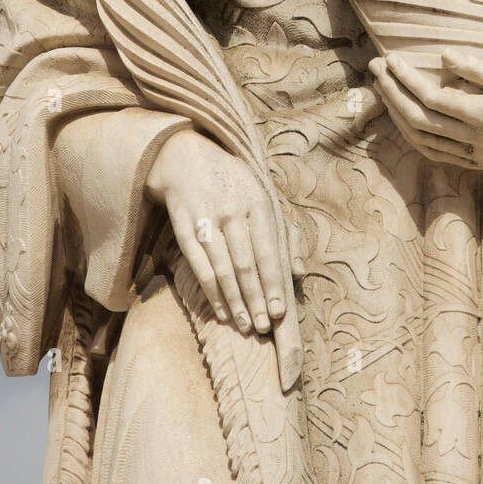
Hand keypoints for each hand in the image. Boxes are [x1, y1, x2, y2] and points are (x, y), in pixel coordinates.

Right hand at [145, 130, 301, 335]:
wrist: (185, 156)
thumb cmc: (232, 182)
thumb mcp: (262, 195)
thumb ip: (282, 232)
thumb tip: (297, 271)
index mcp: (257, 201)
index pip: (268, 250)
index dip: (273, 283)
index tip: (280, 312)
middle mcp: (232, 210)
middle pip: (246, 264)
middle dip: (256, 299)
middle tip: (265, 327)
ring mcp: (206, 219)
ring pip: (222, 269)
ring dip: (235, 301)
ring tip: (246, 326)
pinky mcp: (184, 227)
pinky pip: (199, 266)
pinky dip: (211, 292)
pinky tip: (221, 311)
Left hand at [368, 48, 482, 178]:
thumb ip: (477, 69)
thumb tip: (445, 55)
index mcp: (480, 115)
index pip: (431, 97)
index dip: (406, 78)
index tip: (391, 59)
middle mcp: (468, 137)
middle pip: (417, 117)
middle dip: (391, 91)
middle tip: (375, 68)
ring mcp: (465, 153)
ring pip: (418, 137)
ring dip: (395, 112)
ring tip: (382, 88)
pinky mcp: (465, 162)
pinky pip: (428, 150)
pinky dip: (408, 133)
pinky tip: (400, 116)